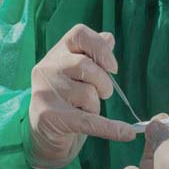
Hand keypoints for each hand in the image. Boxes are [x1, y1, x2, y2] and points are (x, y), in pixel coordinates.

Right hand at [28, 24, 136, 168]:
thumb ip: (93, 55)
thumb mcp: (77, 74)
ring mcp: (45, 92)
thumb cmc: (65, 98)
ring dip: (95, 106)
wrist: (42, 133)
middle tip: (104, 94)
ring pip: (87, 94)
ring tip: (86, 110)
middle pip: (85, 66)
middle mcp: (47, 68)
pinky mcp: (50, 117)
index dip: (99, 47)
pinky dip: (111, 128)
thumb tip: (109, 38)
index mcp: (56, 53)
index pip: (79, 34)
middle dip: (104, 82)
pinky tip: (126, 133)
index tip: (112, 67)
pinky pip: (88, 121)